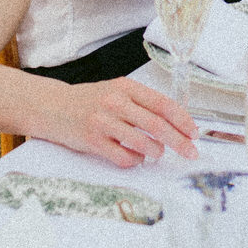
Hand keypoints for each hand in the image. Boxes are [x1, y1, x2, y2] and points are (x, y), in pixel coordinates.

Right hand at [41, 77, 197, 166]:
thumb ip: (141, 103)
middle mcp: (115, 102)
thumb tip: (175, 122)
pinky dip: (135, 160)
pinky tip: (135, 157)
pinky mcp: (93, 141)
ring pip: (142, 143)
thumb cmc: (89, 101)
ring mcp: (103, 122)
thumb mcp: (116, 91)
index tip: (194, 133)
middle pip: (157, 125)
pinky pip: (124, 157)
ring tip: (157, 152)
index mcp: (125, 87)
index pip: (162, 104)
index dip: (182, 120)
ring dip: (156, 151)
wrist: (52, 107)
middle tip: (190, 152)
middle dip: (179, 141)